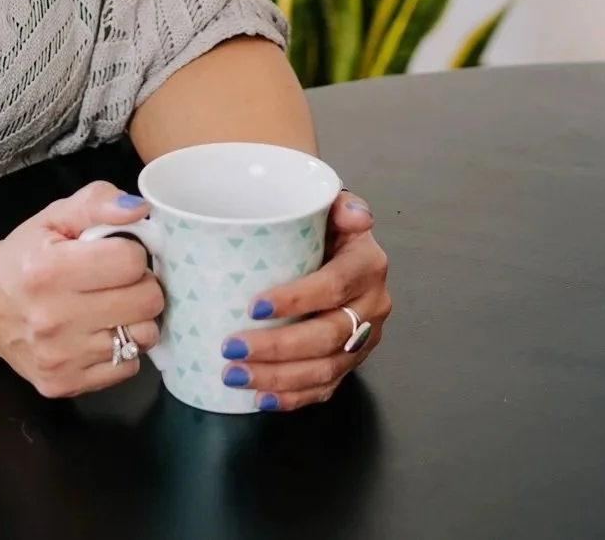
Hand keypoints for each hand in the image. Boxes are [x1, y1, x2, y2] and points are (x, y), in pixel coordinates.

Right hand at [0, 181, 164, 398]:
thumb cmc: (24, 256)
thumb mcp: (55, 216)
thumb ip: (97, 202)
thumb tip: (139, 210)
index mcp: (48, 271)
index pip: (131, 261)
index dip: (131, 252)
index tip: (115, 253)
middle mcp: (52, 319)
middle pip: (147, 301)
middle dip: (141, 284)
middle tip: (118, 281)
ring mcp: (58, 358)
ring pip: (144, 336)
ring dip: (135, 319)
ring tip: (111, 307)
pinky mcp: (62, 384)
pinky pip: (128, 367)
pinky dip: (122, 350)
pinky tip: (98, 334)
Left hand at [217, 190, 389, 411]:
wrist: (341, 250)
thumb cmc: (326, 229)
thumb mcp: (332, 208)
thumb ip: (338, 205)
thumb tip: (355, 215)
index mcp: (367, 265)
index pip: (332, 287)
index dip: (295, 300)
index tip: (253, 307)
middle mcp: (372, 305)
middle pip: (327, 336)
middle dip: (277, 348)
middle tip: (231, 348)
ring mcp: (365, 339)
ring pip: (326, 369)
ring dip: (278, 378)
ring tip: (235, 375)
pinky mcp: (353, 362)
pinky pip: (327, 388)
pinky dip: (294, 398)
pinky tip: (262, 398)